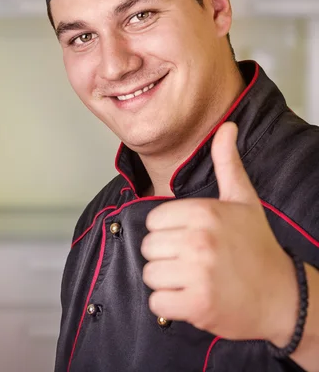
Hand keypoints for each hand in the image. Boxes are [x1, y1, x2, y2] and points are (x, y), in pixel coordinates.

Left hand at [141, 122, 297, 344]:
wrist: (281, 296)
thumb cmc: (258, 245)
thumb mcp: (243, 199)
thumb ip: (227, 162)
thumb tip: (227, 126)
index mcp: (204, 212)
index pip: (154, 220)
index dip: (167, 230)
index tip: (187, 237)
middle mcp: (199, 240)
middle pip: (149, 246)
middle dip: (165, 255)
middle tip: (191, 260)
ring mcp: (198, 274)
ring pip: (150, 274)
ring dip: (166, 281)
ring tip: (191, 278)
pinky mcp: (197, 305)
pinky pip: (157, 303)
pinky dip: (169, 305)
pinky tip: (190, 297)